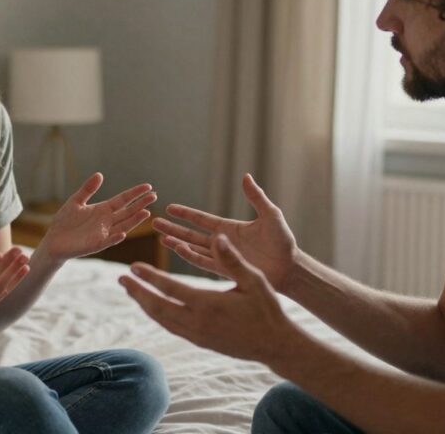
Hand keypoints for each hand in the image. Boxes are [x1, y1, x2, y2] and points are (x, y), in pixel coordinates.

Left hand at [39, 173, 156, 260]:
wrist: (53, 241)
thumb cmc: (64, 222)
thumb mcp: (76, 201)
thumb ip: (88, 189)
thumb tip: (100, 174)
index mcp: (103, 210)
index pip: (123, 200)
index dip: (135, 193)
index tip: (148, 187)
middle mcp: (107, 222)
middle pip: (128, 212)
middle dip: (141, 204)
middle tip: (154, 196)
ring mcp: (103, 234)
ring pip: (123, 226)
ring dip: (135, 220)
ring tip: (147, 212)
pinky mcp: (95, 245)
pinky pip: (107, 241)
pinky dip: (115, 238)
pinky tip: (123, 233)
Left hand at [120, 233, 298, 363]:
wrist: (275, 344)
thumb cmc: (267, 309)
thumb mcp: (254, 280)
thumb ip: (232, 259)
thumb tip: (218, 237)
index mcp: (208, 303)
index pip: (169, 288)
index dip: (149, 277)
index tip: (133, 266)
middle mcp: (197, 322)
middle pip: (157, 306)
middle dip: (137, 292)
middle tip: (121, 278)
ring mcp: (197, 335)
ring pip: (162, 319)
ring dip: (144, 304)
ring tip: (131, 291)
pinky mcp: (200, 342)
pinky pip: (171, 328)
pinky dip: (158, 316)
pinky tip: (153, 308)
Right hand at [154, 174, 297, 289]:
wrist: (290, 268)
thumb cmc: (283, 241)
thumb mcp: (271, 215)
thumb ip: (256, 198)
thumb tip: (246, 176)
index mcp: (230, 227)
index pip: (202, 219)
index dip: (185, 213)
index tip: (169, 207)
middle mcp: (223, 242)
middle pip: (192, 234)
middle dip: (173, 228)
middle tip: (154, 223)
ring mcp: (223, 256)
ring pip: (194, 248)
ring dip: (177, 242)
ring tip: (160, 238)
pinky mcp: (226, 269)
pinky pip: (204, 262)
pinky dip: (191, 256)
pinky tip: (179, 249)